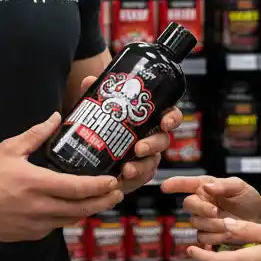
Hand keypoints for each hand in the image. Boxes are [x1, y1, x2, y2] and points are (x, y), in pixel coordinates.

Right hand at [0, 113, 123, 242]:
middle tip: (117, 193)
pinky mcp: (30, 234)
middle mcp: (40, 208)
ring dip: (87, 211)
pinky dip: (67, 218)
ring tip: (99, 200)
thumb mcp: (10, 149)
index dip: (99, 186)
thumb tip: (56, 117)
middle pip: (81, 209)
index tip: (113, 181)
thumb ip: (36, 134)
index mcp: (37, 184)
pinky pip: (55, 227)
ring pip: (70, 220)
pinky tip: (70, 209)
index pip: (77, 188)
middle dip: (103, 201)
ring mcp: (36, 225)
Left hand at [76, 75, 182, 194]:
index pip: (170, 115)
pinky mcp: (137, 175)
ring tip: (127, 169)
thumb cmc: (104, 124)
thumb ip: (97, 95)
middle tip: (139, 148)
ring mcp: (146, 157)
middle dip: (153, 144)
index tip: (165, 122)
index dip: (172, 118)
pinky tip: (121, 180)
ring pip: (152, 162)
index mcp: (150, 119)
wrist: (91, 148)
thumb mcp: (100, 108)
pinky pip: (141, 179)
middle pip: (163, 141)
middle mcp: (152, 138)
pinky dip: (133, 180)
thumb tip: (89, 81)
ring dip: (141, 166)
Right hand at [160, 175, 260, 246]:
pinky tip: (225, 235)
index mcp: (206, 187)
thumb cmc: (249, 200)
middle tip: (216, 212)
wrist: (260, 222)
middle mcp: (201, 203)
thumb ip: (223, 185)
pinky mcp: (208, 236)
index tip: (165, 186)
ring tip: (228, 224)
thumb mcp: (240, 187)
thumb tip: (207, 187)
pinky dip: (214, 237)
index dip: (175, 184)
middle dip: (201, 209)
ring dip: (211, 225)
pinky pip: (203, 238)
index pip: (186, 184)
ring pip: (196, 223)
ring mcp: (203, 220)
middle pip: (188, 204)